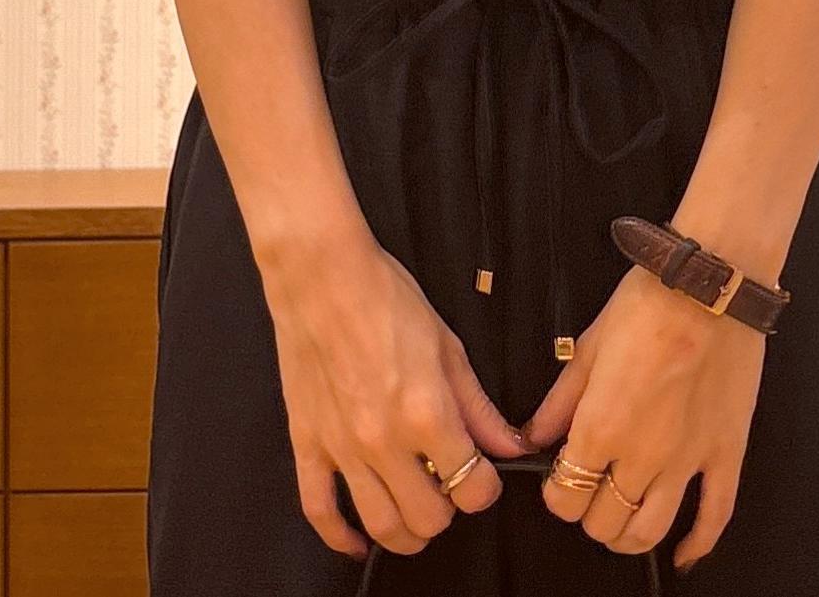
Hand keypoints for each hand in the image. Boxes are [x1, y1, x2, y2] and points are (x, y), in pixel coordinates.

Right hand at [261, 234, 529, 560]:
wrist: (323, 277)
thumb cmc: (385, 298)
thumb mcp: (448, 346)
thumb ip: (478, 405)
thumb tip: (509, 444)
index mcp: (426, 412)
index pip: (471, 488)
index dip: (485, 489)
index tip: (484, 477)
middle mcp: (385, 440)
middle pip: (428, 518)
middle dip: (448, 509)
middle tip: (449, 485)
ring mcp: (342, 448)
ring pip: (380, 525)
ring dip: (406, 532)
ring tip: (416, 513)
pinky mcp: (308, 444)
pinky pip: (319, 512)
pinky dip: (341, 538)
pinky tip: (358, 541)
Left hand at [521, 263, 765, 570]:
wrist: (709, 285)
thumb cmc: (647, 304)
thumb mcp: (588, 347)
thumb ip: (558, 402)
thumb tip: (532, 437)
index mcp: (601, 426)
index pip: (565, 498)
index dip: (557, 493)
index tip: (561, 476)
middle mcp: (642, 455)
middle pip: (605, 522)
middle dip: (589, 513)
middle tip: (590, 490)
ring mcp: (688, 460)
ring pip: (651, 532)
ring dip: (629, 535)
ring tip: (623, 519)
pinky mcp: (726, 453)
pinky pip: (714, 517)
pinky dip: (697, 546)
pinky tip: (683, 554)